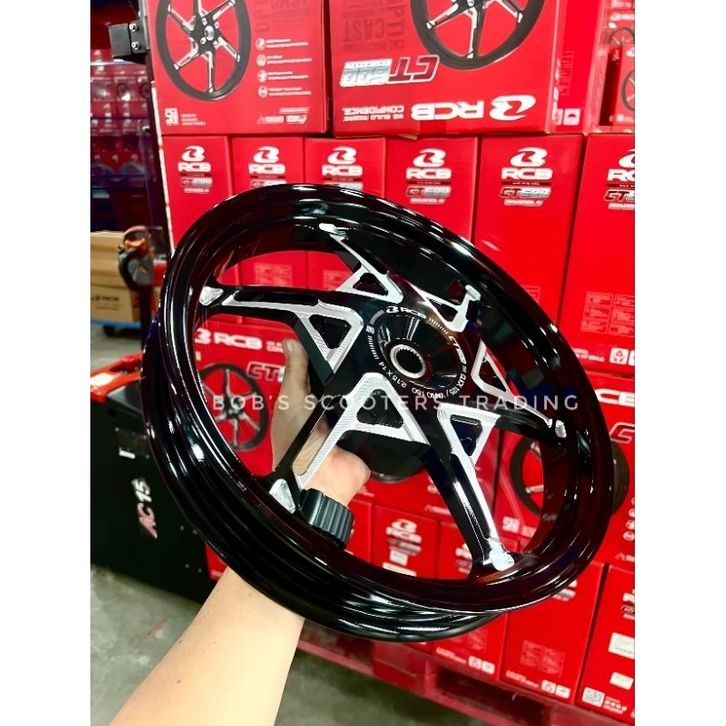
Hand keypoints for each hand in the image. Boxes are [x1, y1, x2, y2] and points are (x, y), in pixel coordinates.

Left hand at [271, 338, 369, 505]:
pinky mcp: (369, 430)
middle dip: (352, 367)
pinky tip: (385, 392)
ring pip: (364, 392)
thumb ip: (295, 371)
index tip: (340, 331)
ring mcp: (351, 419)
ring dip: (367, 385)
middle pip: (346, 377)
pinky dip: (380, 406)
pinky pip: (380, 413)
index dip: (328, 352)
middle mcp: (330, 406)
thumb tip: (290, 341)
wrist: (320, 478)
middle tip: (363, 347)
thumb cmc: (295, 444)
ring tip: (374, 369)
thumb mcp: (291, 400)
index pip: (321, 367)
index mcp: (308, 397)